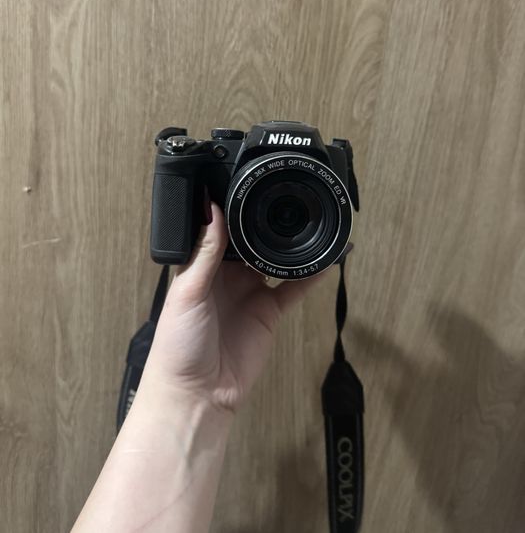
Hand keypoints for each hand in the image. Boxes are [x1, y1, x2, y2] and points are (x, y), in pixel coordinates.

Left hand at [143, 202, 321, 414]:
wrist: (197, 394)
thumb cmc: (178, 346)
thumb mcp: (187, 292)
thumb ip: (204, 253)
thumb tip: (211, 210)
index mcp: (201, 267)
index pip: (219, 231)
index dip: (231, 211)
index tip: (246, 188)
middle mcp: (226, 277)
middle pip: (249, 241)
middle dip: (264, 223)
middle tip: (282, 196)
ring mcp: (250, 293)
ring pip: (274, 260)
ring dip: (289, 244)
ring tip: (307, 220)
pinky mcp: (269, 312)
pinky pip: (294, 288)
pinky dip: (310, 274)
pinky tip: (325, 259)